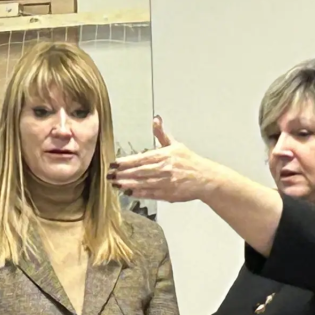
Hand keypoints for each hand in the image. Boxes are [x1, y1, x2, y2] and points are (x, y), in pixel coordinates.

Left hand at [108, 116, 223, 203]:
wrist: (205, 179)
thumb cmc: (190, 162)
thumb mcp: (176, 145)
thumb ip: (162, 134)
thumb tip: (156, 119)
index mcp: (164, 155)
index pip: (140, 158)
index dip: (126, 161)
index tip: (114, 163)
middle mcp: (163, 169)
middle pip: (138, 172)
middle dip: (122, 174)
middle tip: (109, 175)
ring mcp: (165, 182)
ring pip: (142, 183)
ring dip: (127, 184)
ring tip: (115, 184)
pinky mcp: (167, 194)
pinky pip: (150, 194)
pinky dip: (139, 193)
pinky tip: (129, 192)